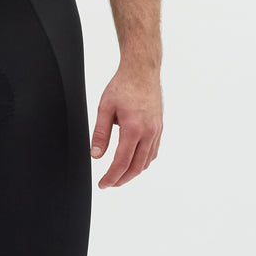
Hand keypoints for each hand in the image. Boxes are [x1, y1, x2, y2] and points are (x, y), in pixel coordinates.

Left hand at [90, 63, 161, 188]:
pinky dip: (143, 161)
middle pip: (136, 167)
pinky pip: (153, 152)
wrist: (142, 71)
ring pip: (146, 161)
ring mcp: (157, 131)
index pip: (121, 163)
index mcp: (133, 129)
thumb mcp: (105, 108)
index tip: (102, 184)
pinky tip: (134, 161)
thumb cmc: (122, 86)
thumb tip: (95, 155)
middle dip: (122, 179)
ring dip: (133, 172)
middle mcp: (148, 133)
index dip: (111, 177)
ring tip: (119, 175)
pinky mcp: (159, 127)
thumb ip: (100, 133)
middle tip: (109, 184)